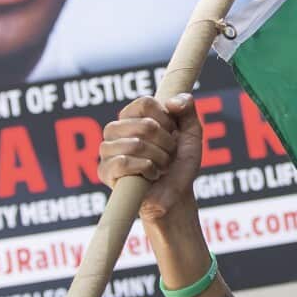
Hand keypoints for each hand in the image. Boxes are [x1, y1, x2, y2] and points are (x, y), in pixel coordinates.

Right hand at [100, 94, 202, 223]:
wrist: (176, 195)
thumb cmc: (180, 163)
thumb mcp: (192, 132)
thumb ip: (187, 108)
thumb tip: (172, 101)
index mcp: (131, 116)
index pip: (145, 103)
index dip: (166, 119)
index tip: (172, 133)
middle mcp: (115, 129)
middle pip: (145, 125)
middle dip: (166, 144)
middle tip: (168, 155)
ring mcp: (107, 150)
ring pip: (137, 144)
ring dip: (159, 159)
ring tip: (161, 166)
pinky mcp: (105, 171)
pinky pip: (125, 162)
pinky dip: (147, 169)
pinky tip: (151, 176)